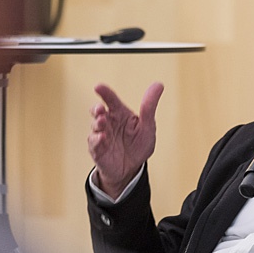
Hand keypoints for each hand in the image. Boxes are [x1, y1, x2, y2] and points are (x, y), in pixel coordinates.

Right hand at [88, 82, 162, 197]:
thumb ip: (149, 106)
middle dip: (96, 109)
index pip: (111, 100)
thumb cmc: (139, 144)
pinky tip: (102, 137)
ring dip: (98, 123)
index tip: (98, 87)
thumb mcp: (148, 125)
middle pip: (98, 111)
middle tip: (100, 109)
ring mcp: (101, 135)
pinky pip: (94, 143)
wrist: (132, 168)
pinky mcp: (97, 149)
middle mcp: (108, 123)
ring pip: (95, 126)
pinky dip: (97, 139)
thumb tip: (159, 84)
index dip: (105, 93)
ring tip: (103, 122)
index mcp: (120, 114)